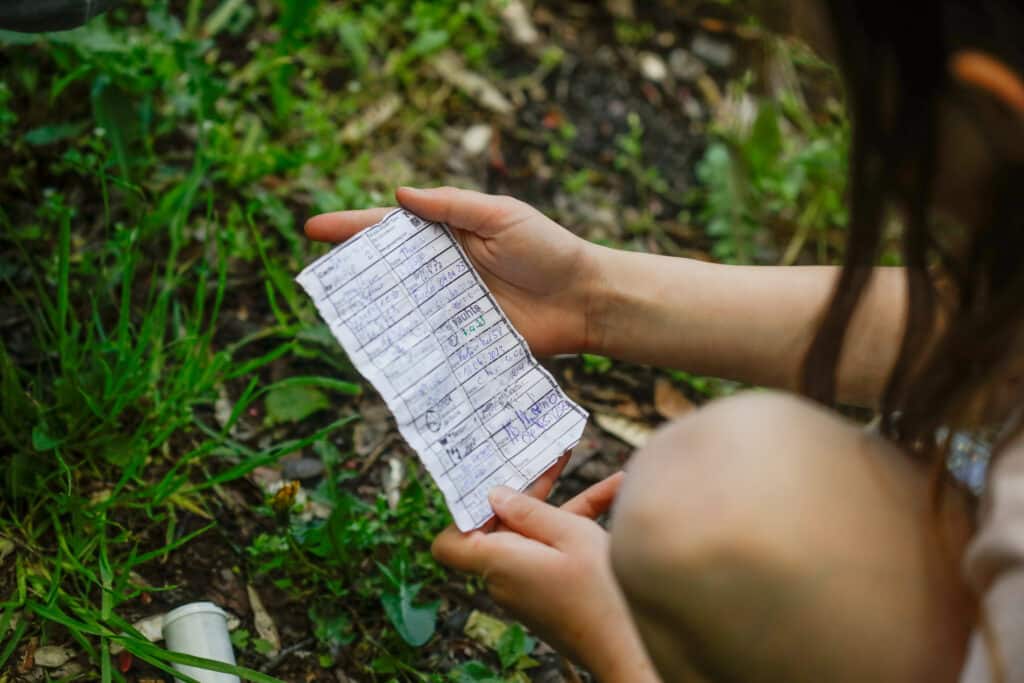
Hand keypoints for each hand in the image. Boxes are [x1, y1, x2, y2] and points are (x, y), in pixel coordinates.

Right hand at [304, 186, 597, 355]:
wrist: (585, 300)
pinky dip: (402, 343)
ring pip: (400, 308)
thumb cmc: (549, 250)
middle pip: (387, 271)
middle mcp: (443, 270)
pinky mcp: (463, 338)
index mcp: (448, 233)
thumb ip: (452, 206)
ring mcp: (450, 306)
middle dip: (350, 272)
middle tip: (314, 280)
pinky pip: (426, 340)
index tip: (313, 229)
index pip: (391, 229)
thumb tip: (398, 195)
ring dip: (370, 311)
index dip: (352, 228)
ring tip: (333, 315)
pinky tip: (375, 349)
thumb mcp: (502, 216)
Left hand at [432, 474, 659, 682]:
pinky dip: (577, 525)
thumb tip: (494, 495)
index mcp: (498, 561)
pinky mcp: (551, 590)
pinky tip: (614, 491)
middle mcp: (505, 576)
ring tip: (581, 460)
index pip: (448, 543)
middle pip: (499, 526)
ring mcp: (528, 585)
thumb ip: (529, 512)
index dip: (461, 513)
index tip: (488, 484)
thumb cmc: (601, 591)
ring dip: (562, 502)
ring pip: (534, 533)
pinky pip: (554, 550)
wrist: (632, 648)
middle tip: (544, 453)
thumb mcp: (570, 536)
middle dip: (526, 489)